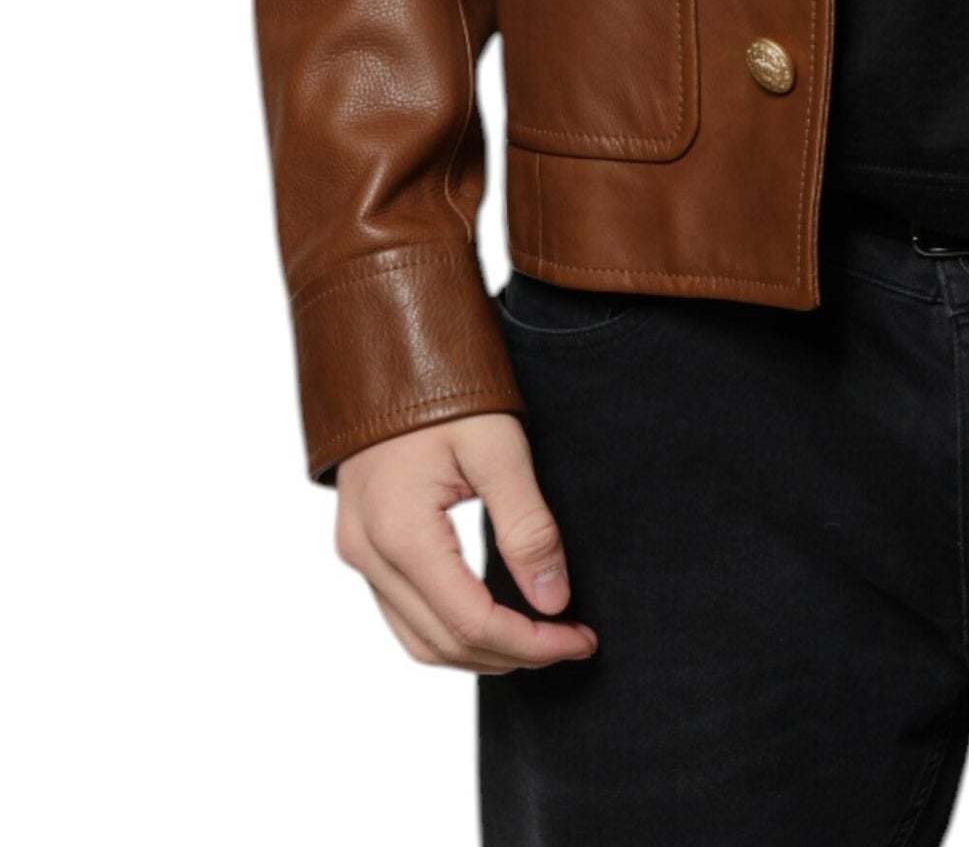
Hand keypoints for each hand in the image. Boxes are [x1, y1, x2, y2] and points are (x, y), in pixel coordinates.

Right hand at [335, 412, 597, 672]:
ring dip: (480, 651)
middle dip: (513, 653)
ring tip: (540, 637)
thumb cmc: (445, 387)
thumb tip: (554, 602)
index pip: (471, 623)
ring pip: (417, 639)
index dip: (531, 643)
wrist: (387, 344)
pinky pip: (402, 613)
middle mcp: (368, 554)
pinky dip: (449, 629)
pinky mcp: (361, 542)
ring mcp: (358, 551)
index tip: (582, 639)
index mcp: (401, 534)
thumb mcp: (499, 446)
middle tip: (572, 640)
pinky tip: (493, 616)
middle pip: (443, 643)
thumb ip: (527, 527)